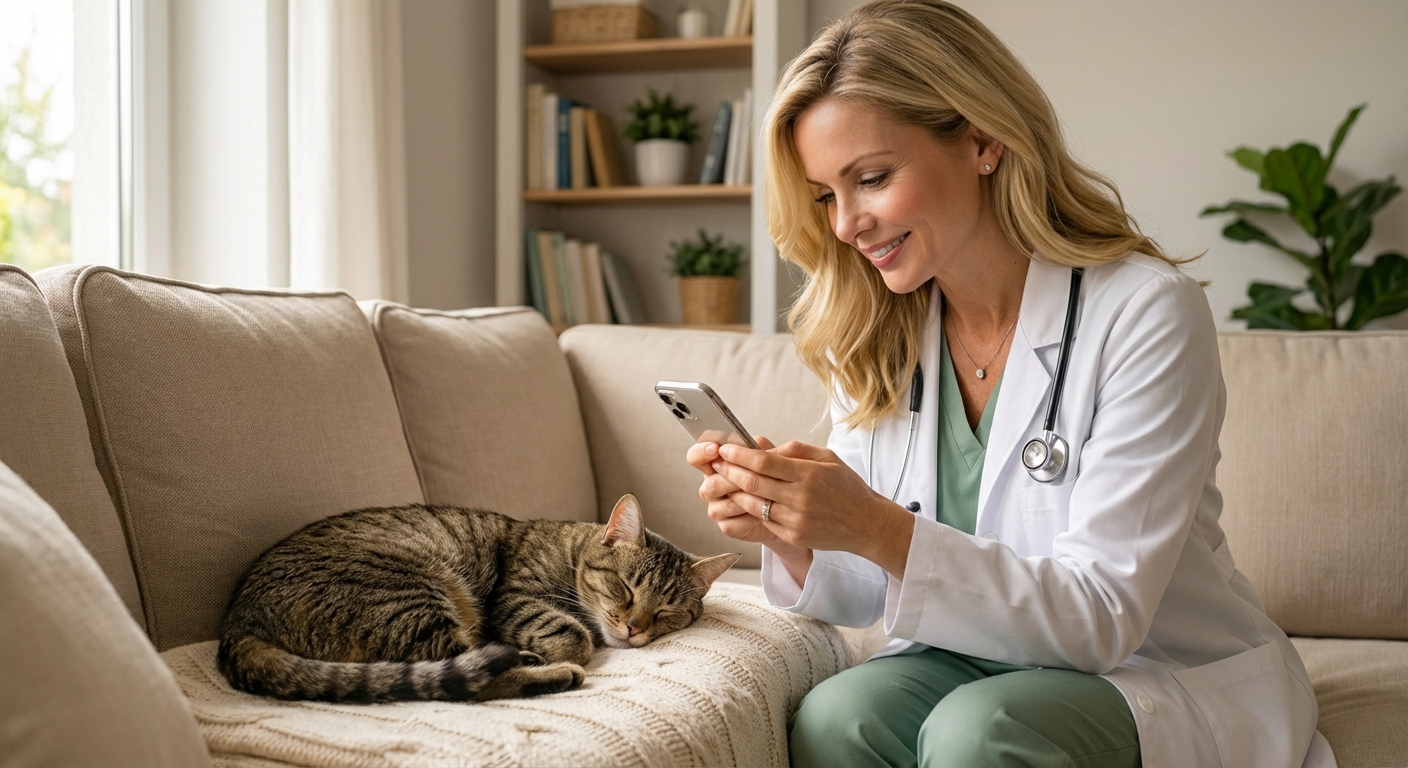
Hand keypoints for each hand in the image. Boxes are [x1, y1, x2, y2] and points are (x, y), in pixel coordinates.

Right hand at [688, 436, 781, 544]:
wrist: (783, 509)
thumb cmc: (773, 479)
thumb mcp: (773, 459)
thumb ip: (766, 450)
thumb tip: (771, 445)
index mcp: (716, 464)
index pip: (696, 456)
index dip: (701, 452)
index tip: (715, 449)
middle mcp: (712, 486)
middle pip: (711, 483)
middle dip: (734, 480)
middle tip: (754, 477)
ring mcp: (717, 507)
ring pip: (721, 505)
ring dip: (745, 500)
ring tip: (765, 497)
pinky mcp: (727, 526)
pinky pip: (732, 524)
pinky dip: (750, 519)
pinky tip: (763, 514)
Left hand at [709, 440, 914, 577]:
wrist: (866, 524)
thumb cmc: (847, 487)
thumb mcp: (829, 458)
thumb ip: (797, 450)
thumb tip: (766, 448)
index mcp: (809, 474)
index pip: (764, 463)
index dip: (740, 455)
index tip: (726, 448)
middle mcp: (800, 498)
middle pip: (753, 483)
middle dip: (729, 471)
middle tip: (717, 462)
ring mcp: (796, 520)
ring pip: (753, 504)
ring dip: (734, 491)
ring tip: (724, 480)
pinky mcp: (793, 536)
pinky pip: (764, 520)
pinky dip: (751, 508)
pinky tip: (743, 499)